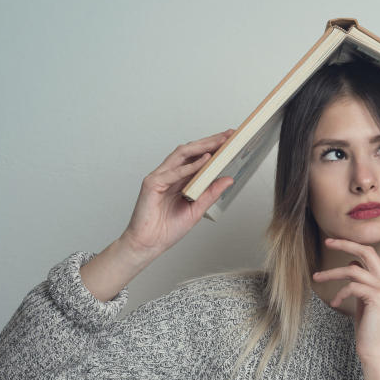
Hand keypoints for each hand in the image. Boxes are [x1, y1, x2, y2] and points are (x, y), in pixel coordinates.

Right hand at [120, 129, 235, 257]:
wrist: (149, 244)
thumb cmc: (167, 229)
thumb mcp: (197, 210)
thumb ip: (211, 193)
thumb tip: (228, 179)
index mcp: (179, 179)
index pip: (197, 158)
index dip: (213, 147)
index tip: (230, 141)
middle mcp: (169, 174)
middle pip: (190, 151)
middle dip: (210, 141)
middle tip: (228, 135)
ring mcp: (159, 177)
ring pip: (181, 155)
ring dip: (202, 147)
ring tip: (219, 142)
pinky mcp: (152, 184)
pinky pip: (173, 172)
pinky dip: (190, 167)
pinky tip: (205, 161)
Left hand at [311, 207, 379, 361]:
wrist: (377, 351)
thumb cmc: (370, 327)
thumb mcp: (366, 299)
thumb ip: (363, 281)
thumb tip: (351, 267)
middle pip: (368, 251)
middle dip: (346, 244)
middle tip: (327, 241)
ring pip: (354, 268)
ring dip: (331, 273)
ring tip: (317, 278)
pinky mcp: (376, 298)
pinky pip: (352, 285)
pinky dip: (339, 293)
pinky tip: (335, 303)